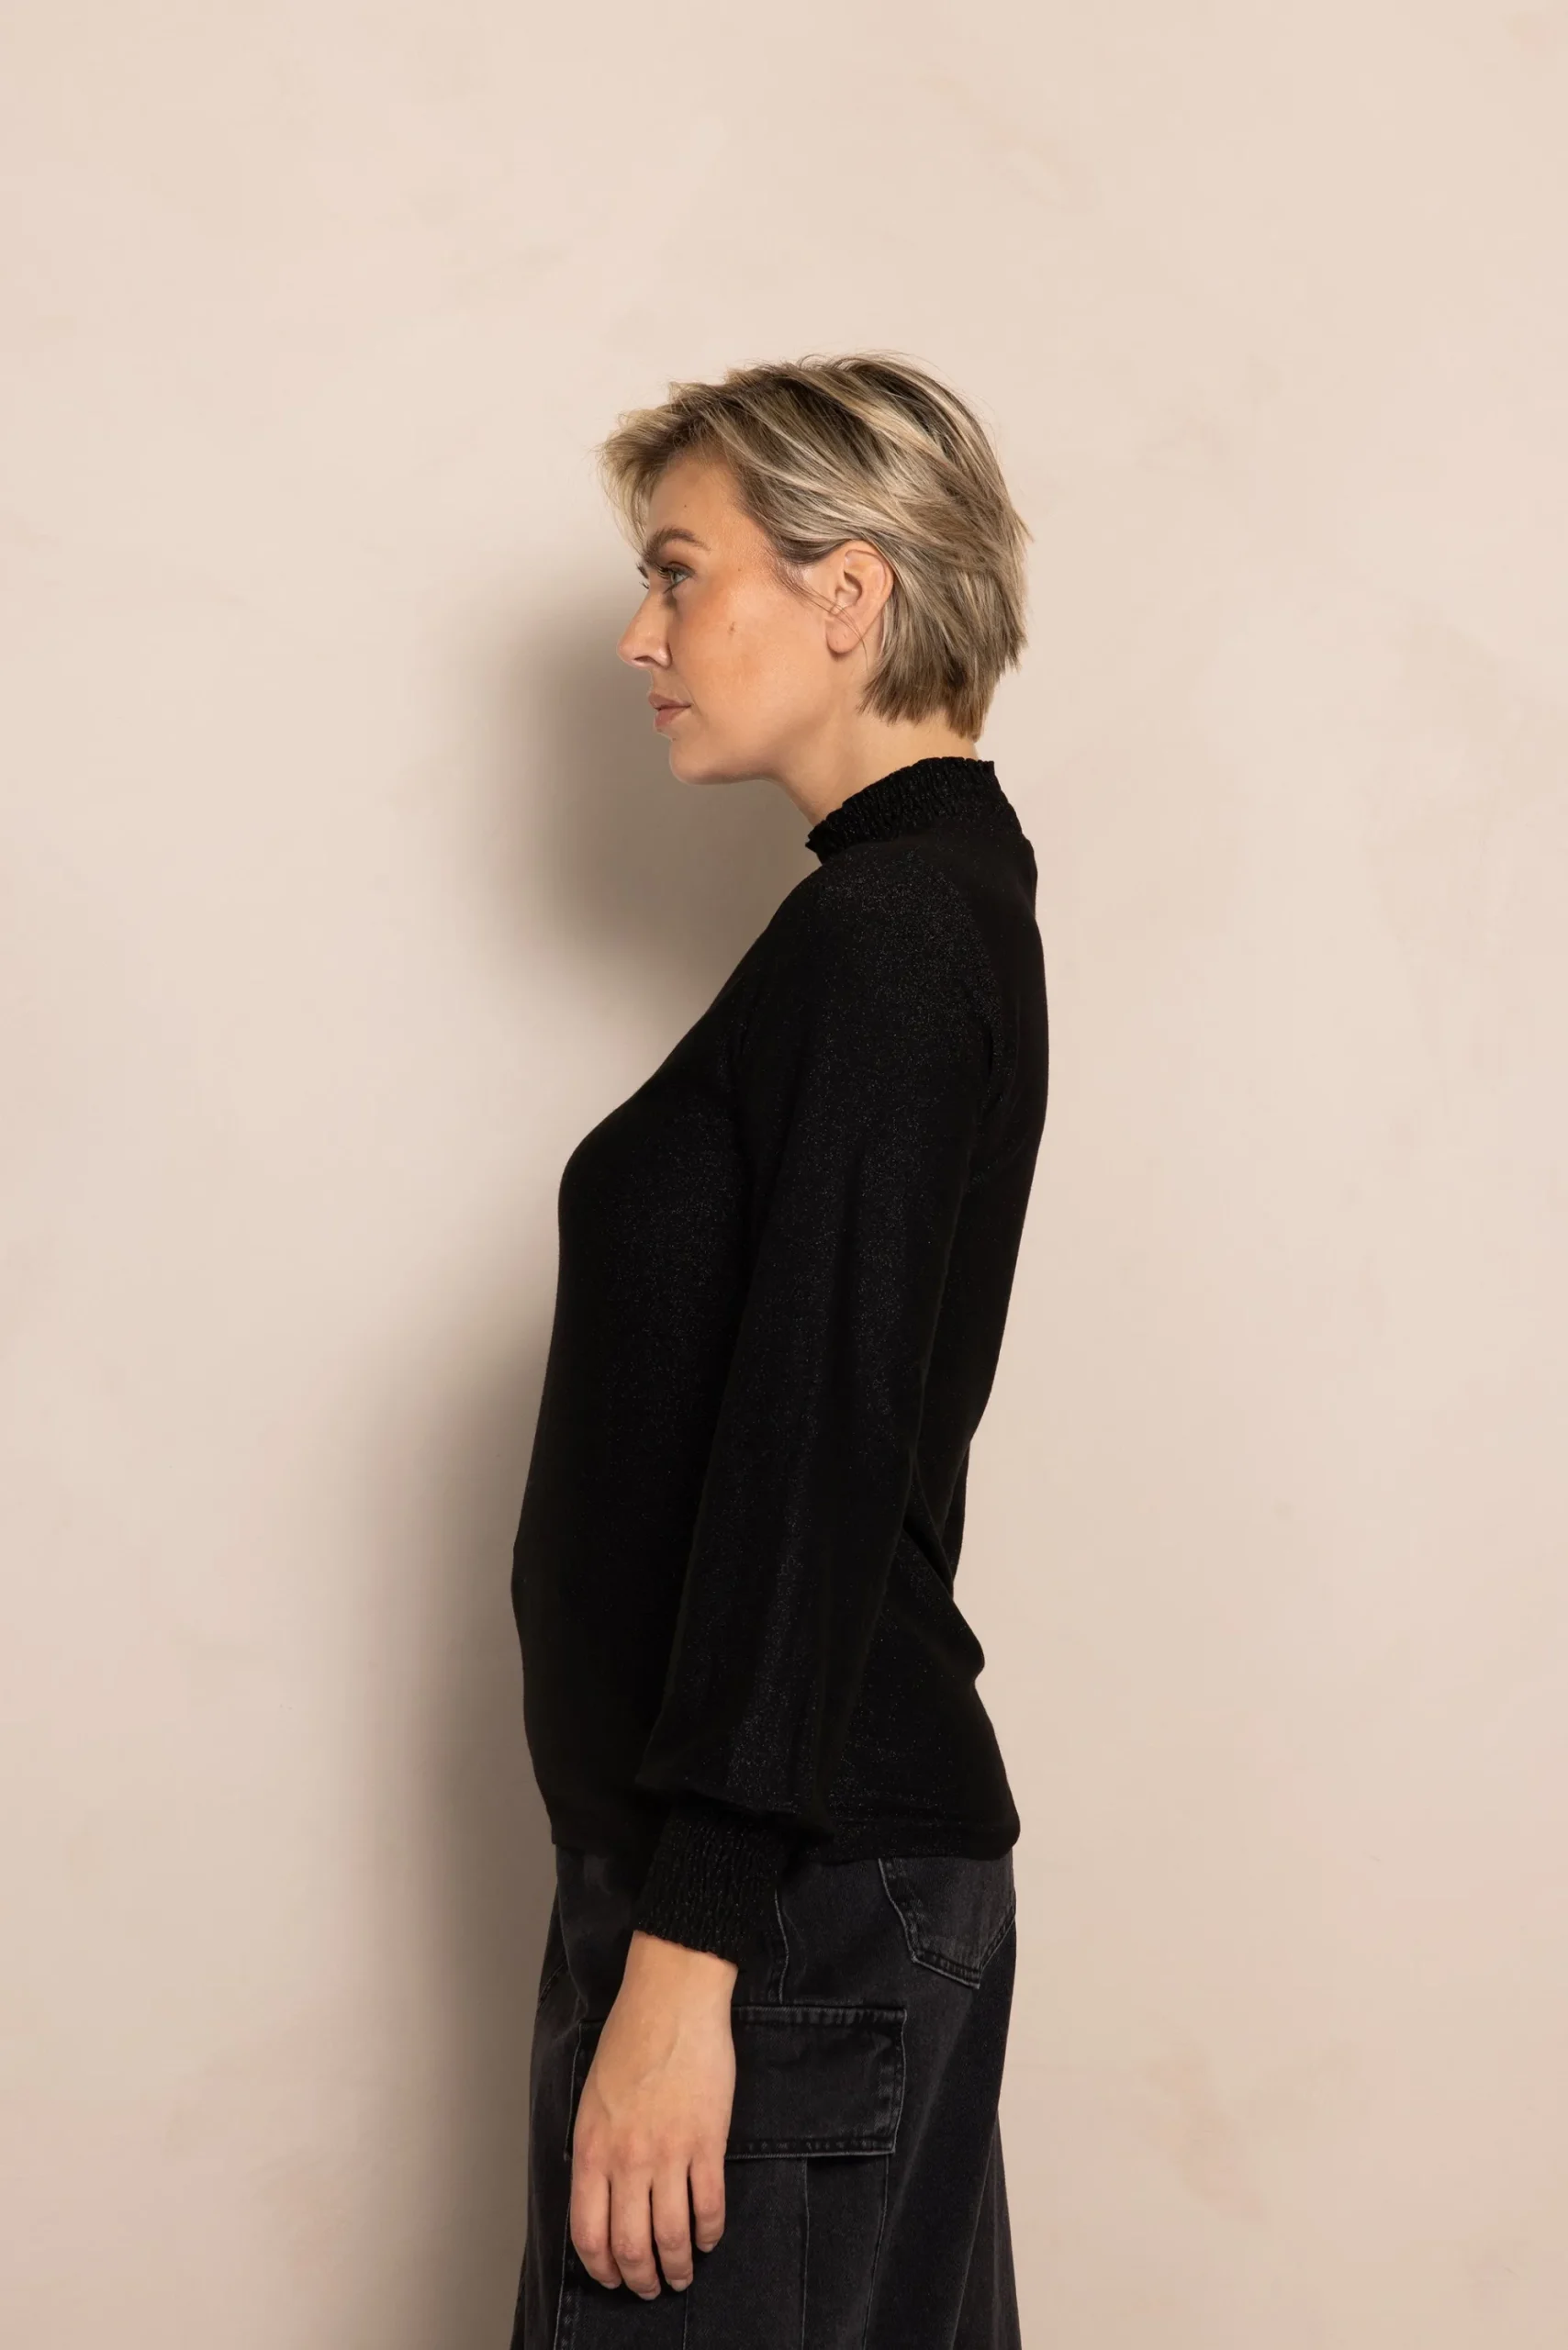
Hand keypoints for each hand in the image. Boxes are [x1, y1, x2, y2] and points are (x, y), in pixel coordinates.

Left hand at [569, 1928, 739, 2296]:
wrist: (671, 1999)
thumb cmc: (629, 2040)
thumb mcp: (592, 2100)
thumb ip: (595, 2151)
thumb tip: (602, 2199)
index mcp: (591, 2150)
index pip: (588, 2234)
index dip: (601, 2268)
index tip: (613, 2278)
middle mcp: (626, 2160)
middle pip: (630, 2246)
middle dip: (641, 2279)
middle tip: (652, 2286)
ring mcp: (669, 2152)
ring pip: (671, 2236)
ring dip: (678, 2266)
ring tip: (684, 2273)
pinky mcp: (707, 2142)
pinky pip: (709, 2206)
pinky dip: (710, 2233)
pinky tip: (710, 2237)